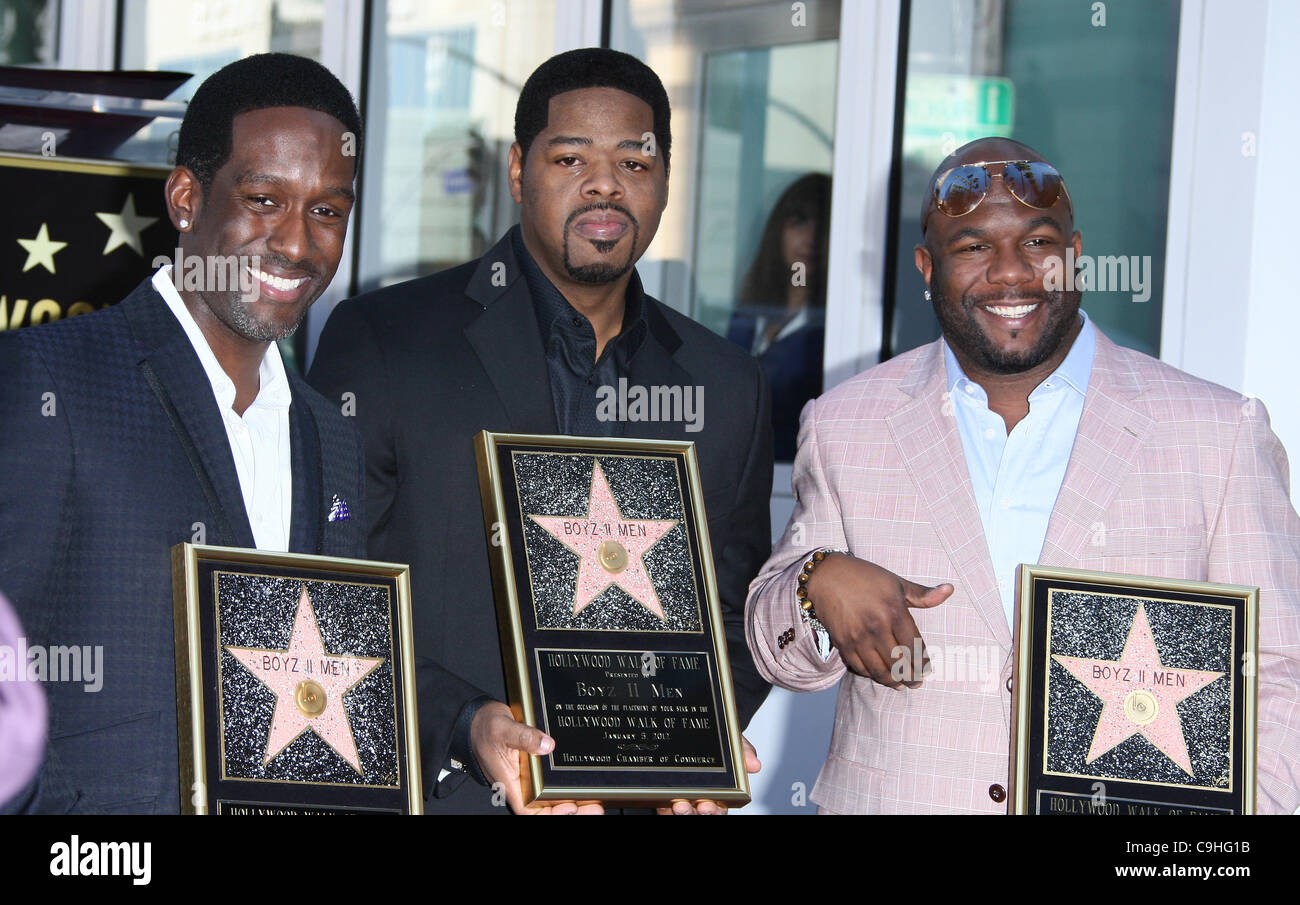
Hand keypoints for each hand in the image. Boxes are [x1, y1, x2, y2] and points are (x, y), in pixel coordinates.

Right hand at [470, 701, 602, 814]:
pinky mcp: (533, 770)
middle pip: (545, 810)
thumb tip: (547, 745)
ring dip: (571, 802)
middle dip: (569, 811)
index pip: (530, 811)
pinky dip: (566, 788)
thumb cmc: (485, 728)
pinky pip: (551, 785)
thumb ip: (524, 737)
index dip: (551, 815)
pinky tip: (583, 784)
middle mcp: (520, 786)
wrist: (478, 720)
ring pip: (550, 800)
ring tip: (594, 800)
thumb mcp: (503, 729)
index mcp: (510, 783)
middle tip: (594, 806)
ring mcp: (527, 779)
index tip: (571, 807)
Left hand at [656, 736, 760, 814]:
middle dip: (695, 813)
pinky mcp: (666, 794)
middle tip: (688, 806)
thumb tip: (755, 765)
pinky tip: (664, 803)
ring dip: (682, 812)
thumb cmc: (717, 741)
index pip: (720, 807)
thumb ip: (743, 751)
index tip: (708, 805)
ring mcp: (683, 796)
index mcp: (721, 791)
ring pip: (684, 812)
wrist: (692, 727)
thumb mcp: (732, 740)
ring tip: (678, 805)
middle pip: (701, 813)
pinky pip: (664, 808)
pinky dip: (664, 807)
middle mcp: (702, 797)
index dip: (715, 810)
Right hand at [806, 553, 952, 687]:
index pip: (914, 646)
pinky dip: (871, 675)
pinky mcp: (843, 643)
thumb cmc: (864, 576)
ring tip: (900, 685)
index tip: (927, 669)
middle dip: (911, 676)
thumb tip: (949, 590)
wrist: (827, 576)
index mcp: (894, 611)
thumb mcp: (896, 582)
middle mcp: (877, 627)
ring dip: (892, 681)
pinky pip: (860, 667)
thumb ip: (922, 594)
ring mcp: (858, 637)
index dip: (922, 661)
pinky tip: (879, 675)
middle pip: (899, 663)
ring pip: (880, 670)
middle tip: (916, 682)